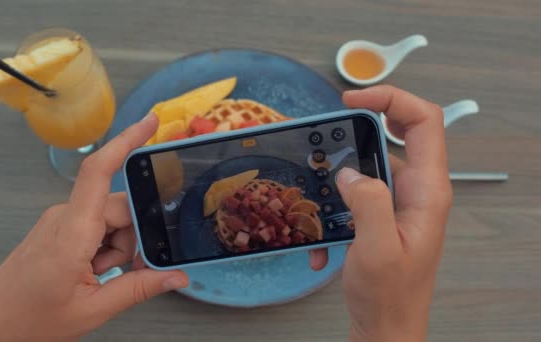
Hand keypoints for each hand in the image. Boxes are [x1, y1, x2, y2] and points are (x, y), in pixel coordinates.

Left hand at [0, 113, 188, 341]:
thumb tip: (176, 276)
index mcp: (72, 232)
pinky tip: (94, 270)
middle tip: (122, 272)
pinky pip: (98, 224)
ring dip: (118, 247)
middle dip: (132, 240)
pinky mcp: (62, 225)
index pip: (99, 172)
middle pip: (120, 207)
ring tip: (99, 277)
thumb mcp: (93, 309)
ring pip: (112, 218)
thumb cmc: (30, 316)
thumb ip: (138, 289)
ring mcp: (62, 218)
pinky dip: (106, 246)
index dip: (126, 141)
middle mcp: (66, 215)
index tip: (151, 122)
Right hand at [310, 85, 452, 340]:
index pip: (424, 121)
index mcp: (427, 190)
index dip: (392, 98)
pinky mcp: (381, 215)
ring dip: (338, 178)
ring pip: (369, 165)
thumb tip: (349, 172)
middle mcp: (416, 190)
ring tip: (314, 198)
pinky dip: (334, 209)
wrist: (386, 327)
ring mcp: (398, 202)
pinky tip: (322, 242)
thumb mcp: (377, 249)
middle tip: (325, 143)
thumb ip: (369, 203)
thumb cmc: (389, 295)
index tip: (352, 101)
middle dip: (356, 136)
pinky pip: (356, 194)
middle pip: (394, 136)